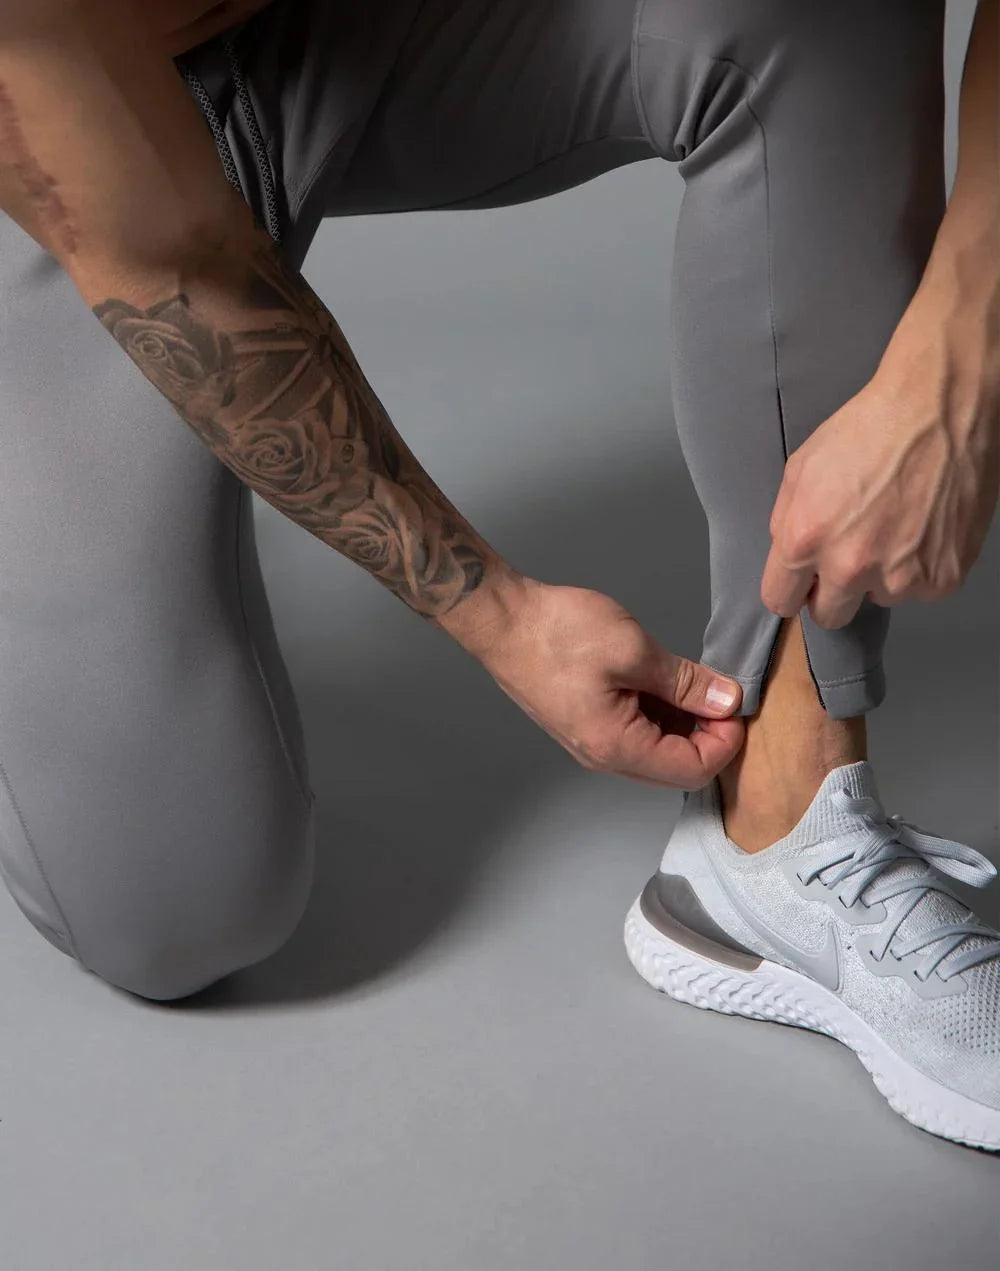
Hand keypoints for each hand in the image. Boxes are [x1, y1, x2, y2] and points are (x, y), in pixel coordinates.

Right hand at [471, 579, 744, 788]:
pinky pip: (636, 732)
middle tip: (722, 691)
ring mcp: (593, 742)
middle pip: (675, 766)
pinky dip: (660, 712)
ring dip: (685, 722)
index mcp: (616, 747)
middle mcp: (604, 756)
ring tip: (695, 680)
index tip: (735, 703)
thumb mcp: (634, 650)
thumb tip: (727, 701)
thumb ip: (686, 682)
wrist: (502, 620)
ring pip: (657, 749)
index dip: (725, 741)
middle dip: (708, 734)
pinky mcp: (587, 723)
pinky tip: (666, 680)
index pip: (692, 769)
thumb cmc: (556, 633)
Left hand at [761, 340, 999, 628]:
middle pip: (828, 615)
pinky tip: (923, 526)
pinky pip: (920, 589)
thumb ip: (786, 522)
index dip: (791, 590)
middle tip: (851, 554)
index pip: (781, 601)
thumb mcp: (801, 469)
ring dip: (882, 574)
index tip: (802, 583)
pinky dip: (921, 567)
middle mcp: (850, 566)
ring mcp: (900, 577)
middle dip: (833, 591)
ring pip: (878, 598)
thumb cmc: (870, 429)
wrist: (939, 409)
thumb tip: (788, 559)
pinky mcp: (942, 577)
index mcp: (805, 540)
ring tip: (896, 524)